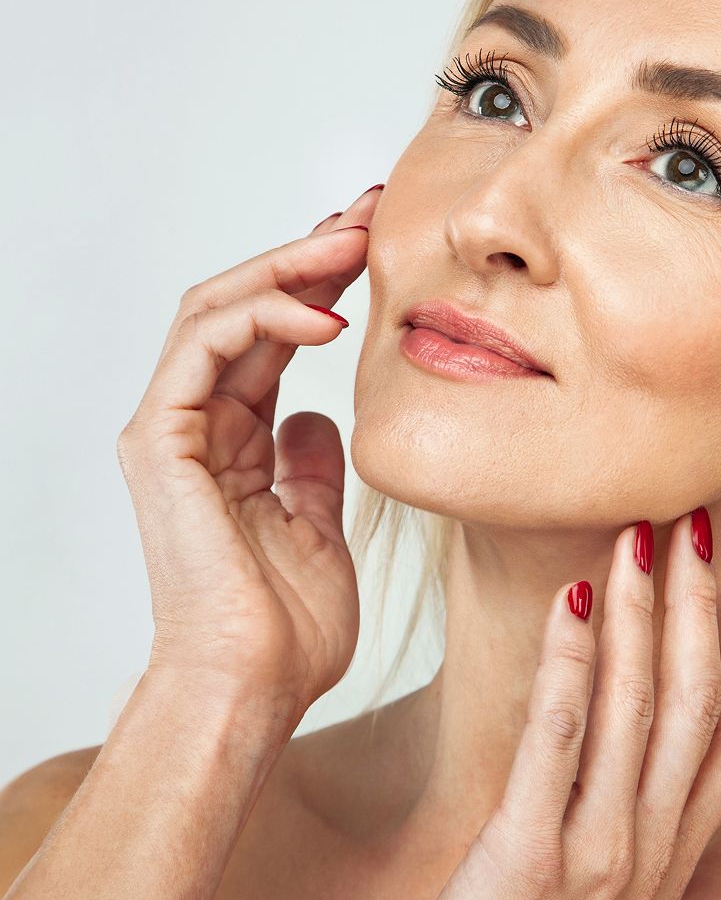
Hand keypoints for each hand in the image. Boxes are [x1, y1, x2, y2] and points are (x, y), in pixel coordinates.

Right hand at [116, 185, 381, 718]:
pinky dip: (264, 317)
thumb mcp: (319, 529)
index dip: (323, 284)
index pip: (272, 338)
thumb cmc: (288, 632)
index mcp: (232, 445)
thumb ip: (312, 468)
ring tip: (357, 240)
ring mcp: (170, 430)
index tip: (383, 246)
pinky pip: (204, 345)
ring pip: (218, 308)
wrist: (252, 689)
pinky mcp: (159, 440)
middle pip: (245, 307)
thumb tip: (319, 418)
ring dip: (290, 266)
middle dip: (309, 252)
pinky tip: (327, 317)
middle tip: (373, 211)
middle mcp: (194, 426)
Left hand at [377, 510, 720, 899]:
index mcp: (671, 861)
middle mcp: (650, 848)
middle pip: (696, 706)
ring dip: (644, 616)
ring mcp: (596, 851)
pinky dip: (569, 665)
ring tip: (643, 538)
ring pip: (639, 710)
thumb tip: (623, 783)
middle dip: (700, 609)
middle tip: (699, 524)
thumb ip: (630, 846)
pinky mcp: (529, 857)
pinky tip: (571, 603)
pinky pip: (557, 742)